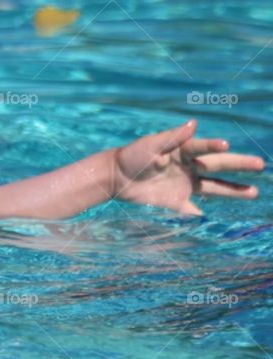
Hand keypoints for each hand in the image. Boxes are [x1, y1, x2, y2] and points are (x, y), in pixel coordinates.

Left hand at [111, 120, 264, 214]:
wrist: (115, 177)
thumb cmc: (132, 156)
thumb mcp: (149, 145)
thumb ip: (171, 137)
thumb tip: (193, 124)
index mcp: (183, 150)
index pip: (202, 147)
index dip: (212, 146)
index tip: (225, 145)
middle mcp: (189, 166)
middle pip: (218, 166)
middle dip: (239, 165)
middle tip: (260, 165)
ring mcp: (185, 184)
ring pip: (214, 187)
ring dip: (233, 190)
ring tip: (253, 192)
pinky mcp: (176, 201)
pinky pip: (192, 209)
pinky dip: (202, 215)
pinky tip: (218, 220)